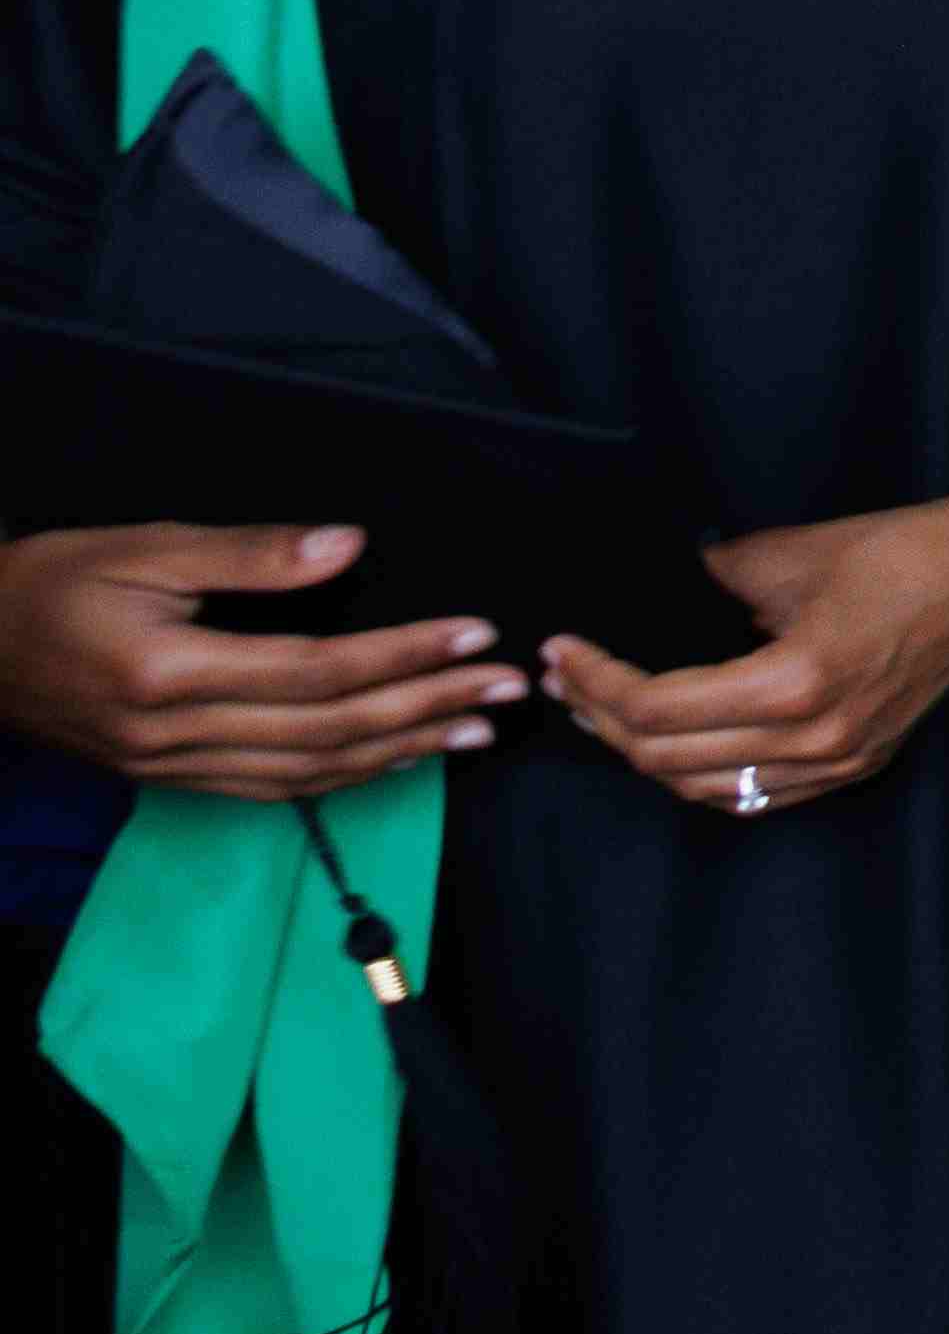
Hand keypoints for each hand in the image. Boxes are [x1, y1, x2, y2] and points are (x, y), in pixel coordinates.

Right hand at [0, 523, 519, 798]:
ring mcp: (167, 766)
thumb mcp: (145, 547)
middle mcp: (172, 733)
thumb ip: (250, 553)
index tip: (478, 635)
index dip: (405, 654)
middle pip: (326, 730)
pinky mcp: (165, 778)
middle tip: (507, 689)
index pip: (318, 671)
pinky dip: (343, 778)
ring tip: (476, 730)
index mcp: (168, 671)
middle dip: (427, 707)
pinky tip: (396, 758)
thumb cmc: (56, 582)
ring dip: (400, 752)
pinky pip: (270, 789)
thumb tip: (349, 544)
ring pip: (305, 772)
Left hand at [544, 489, 948, 816]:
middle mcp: (816, 737)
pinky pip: (751, 794)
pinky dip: (697, 775)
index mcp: (796, 681)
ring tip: (605, 712)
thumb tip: (645, 588)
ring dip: (642, 754)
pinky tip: (672, 743)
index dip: (594, 681)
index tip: (563, 648)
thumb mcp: (788, 553)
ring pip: (701, 787)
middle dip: (600, 718)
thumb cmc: (900, 549)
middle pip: (665, 756)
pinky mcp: (855, 765)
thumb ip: (707, 578)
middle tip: (568, 678)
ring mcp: (839, 760)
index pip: (656, 707)